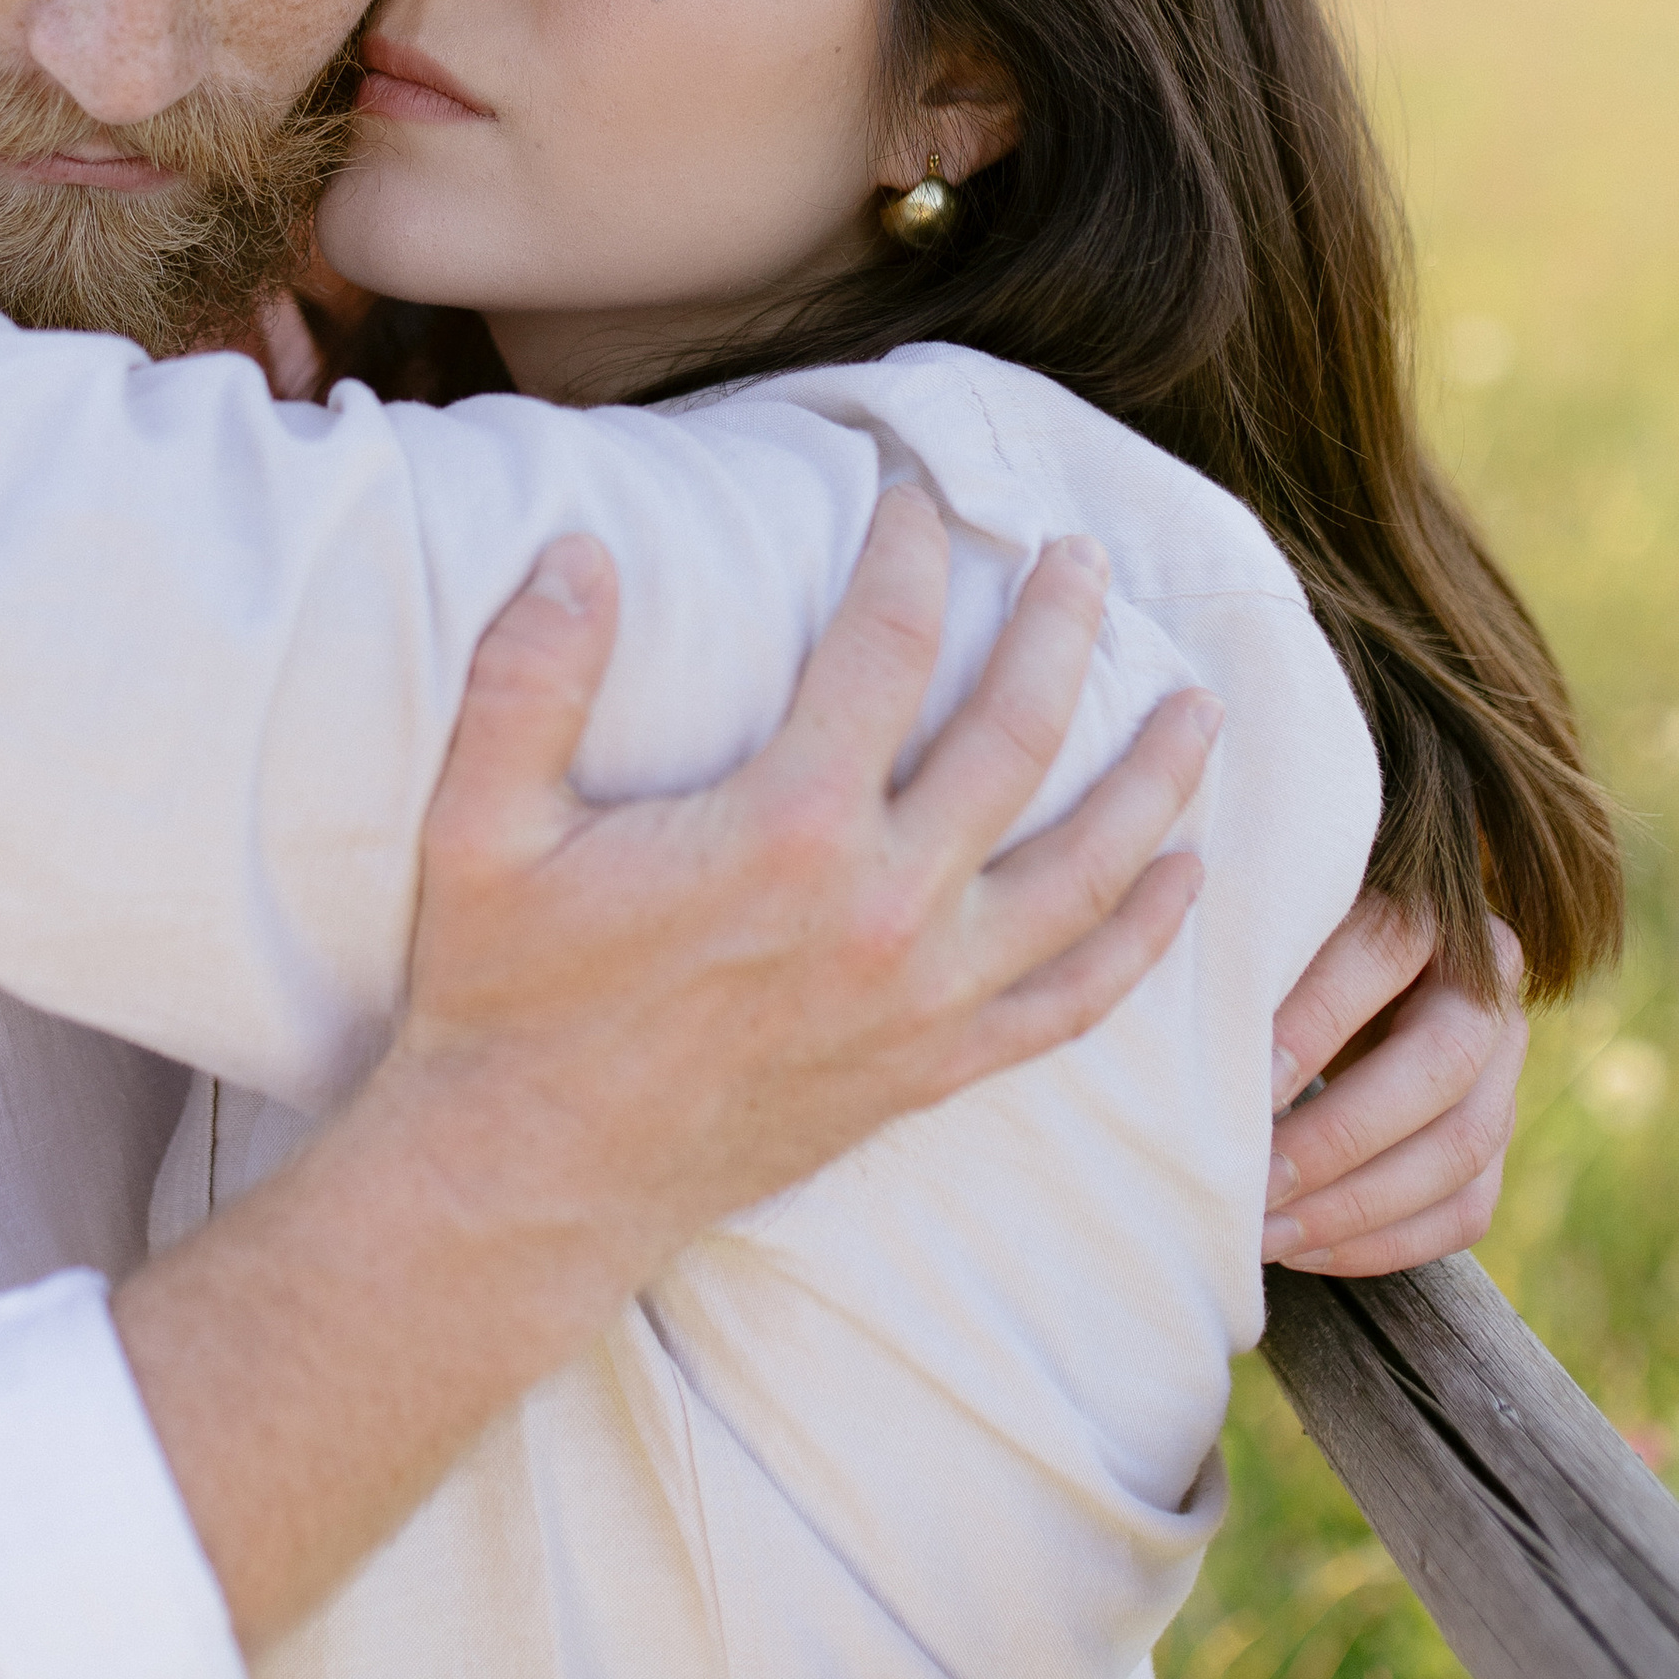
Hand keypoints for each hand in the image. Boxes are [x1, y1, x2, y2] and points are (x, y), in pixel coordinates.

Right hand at [392, 488, 1217, 1270]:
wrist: (526, 1181)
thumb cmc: (500, 997)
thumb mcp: (480, 824)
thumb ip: (528, 677)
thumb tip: (577, 548)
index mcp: (785, 825)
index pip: (887, 645)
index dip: (909, 552)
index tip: (915, 497)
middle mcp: (883, 907)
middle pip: (1017, 734)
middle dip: (1061, 629)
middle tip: (1082, 557)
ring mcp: (925, 997)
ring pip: (1084, 866)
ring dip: (1153, 776)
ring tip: (1198, 705)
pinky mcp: (933, 1069)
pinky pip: (1074, 999)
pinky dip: (1141, 937)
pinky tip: (1184, 881)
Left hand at [1262, 892, 1526, 1273]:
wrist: (1352, 972)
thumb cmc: (1277, 941)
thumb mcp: (1270, 920)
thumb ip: (1248, 946)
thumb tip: (1178, 1017)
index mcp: (1432, 908)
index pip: (1385, 952)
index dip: (1319, 1020)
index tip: (1248, 1083)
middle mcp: (1486, 984)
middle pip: (1440, 1067)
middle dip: (1342, 1135)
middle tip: (1256, 1180)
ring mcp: (1504, 1067)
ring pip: (1463, 1148)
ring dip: (1359, 1204)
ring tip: (1268, 1231)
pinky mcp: (1497, 1135)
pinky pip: (1466, 1209)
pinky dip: (1386, 1242)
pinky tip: (1305, 1250)